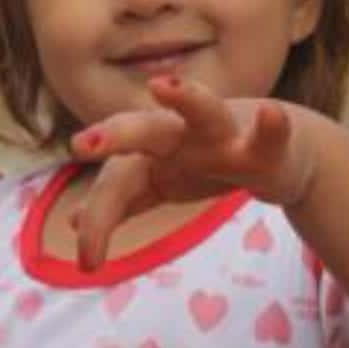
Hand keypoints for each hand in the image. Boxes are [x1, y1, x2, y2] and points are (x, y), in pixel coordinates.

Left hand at [68, 75, 317, 270]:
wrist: (274, 147)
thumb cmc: (204, 163)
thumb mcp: (159, 185)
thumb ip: (121, 201)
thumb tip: (73, 221)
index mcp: (149, 150)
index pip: (116, 183)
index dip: (99, 219)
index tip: (89, 262)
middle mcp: (180, 135)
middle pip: (143, 130)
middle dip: (114, 135)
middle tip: (80, 145)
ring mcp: (222, 136)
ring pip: (201, 112)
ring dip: (185, 98)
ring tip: (161, 85)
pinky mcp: (263, 148)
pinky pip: (268, 138)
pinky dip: (271, 128)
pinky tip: (271, 114)